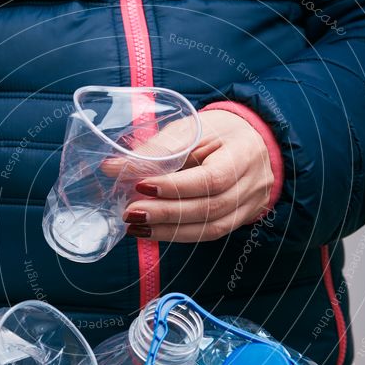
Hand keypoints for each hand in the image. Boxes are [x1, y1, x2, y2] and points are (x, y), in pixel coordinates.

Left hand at [123, 110, 273, 241]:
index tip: (141, 186)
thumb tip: (112, 168)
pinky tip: (151, 232)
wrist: (252, 141)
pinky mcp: (240, 220)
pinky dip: (177, 235)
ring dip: (168, 231)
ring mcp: (249, 206)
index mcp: (244, 153)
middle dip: (166, 213)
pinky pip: (209, 234)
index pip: (212, 178)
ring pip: (210, 228)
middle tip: (131, 211)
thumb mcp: (190, 129)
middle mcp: (252, 184)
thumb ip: (156, 150)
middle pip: (210, 207)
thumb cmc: (218, 131)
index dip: (176, 187)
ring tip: (135, 226)